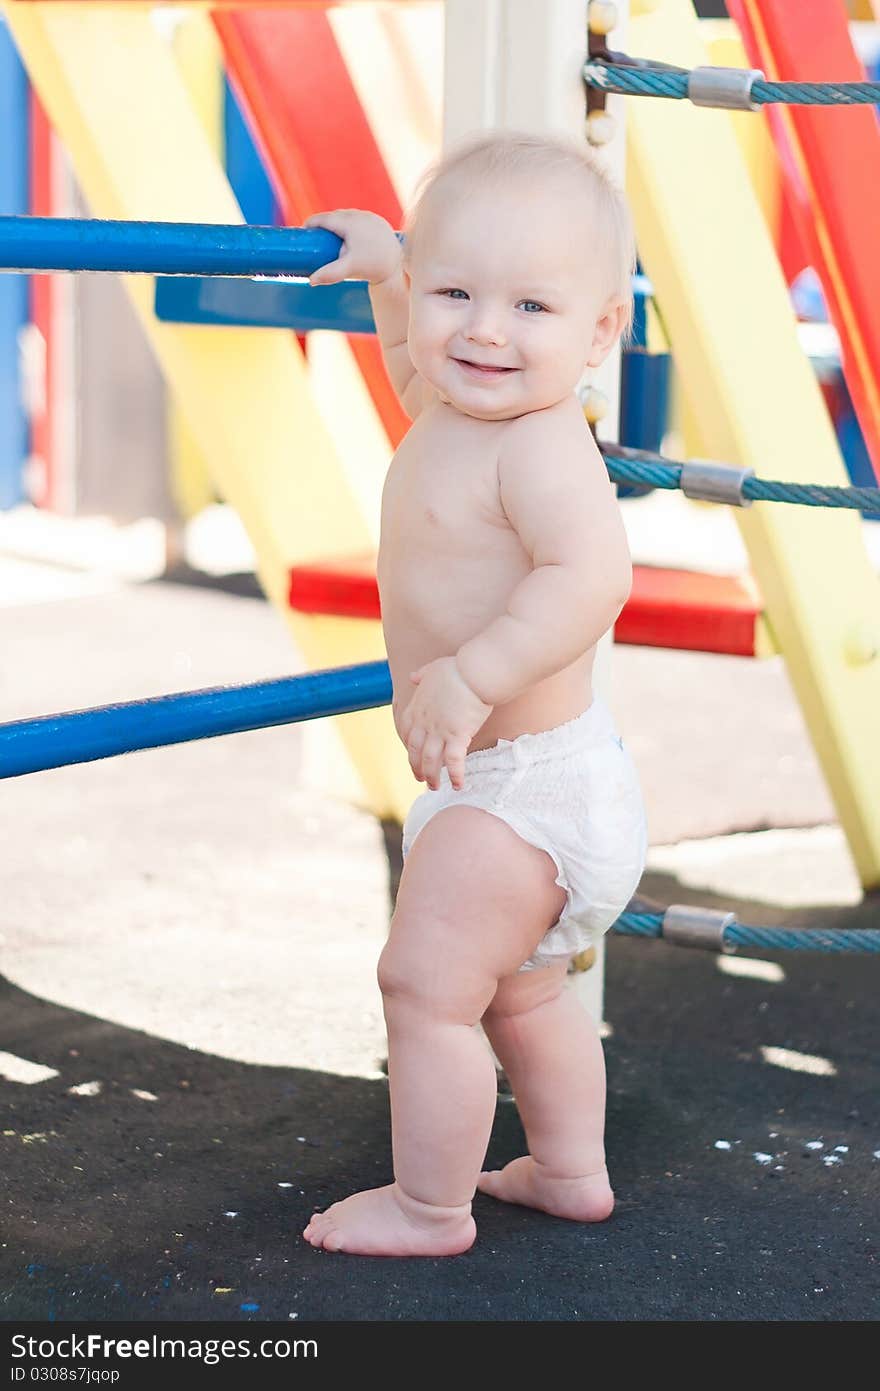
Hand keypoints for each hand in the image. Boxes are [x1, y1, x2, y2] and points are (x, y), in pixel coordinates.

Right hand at [302, 209, 401, 286]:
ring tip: (328, 235)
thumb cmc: (372, 266)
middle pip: (335, 216)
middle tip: (314, 237)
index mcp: (349, 222)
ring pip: (347, 216)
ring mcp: (370, 216)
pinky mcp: (378, 221)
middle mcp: (359, 215)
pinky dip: (349, 224)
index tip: (304, 231)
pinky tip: (346, 231)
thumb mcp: (349, 269)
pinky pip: (359, 219)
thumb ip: (329, 273)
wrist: (398, 265)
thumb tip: (310, 280)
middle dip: (323, 224)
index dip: (312, 223)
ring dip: (337, 222)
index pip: (324, 219)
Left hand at [398, 657, 493, 791]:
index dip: (408, 747)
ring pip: (431, 761)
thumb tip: (413, 677)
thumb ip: (421, 675)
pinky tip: (458, 785)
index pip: (406, 732)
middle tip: (421, 779)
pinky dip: (455, 775)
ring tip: (436, 787)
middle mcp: (424, 723)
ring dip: (432, 777)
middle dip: (417, 768)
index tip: (413, 756)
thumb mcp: (433, 668)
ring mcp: (439, 731)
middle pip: (415, 751)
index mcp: (417, 708)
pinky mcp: (457, 736)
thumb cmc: (457, 668)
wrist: (473, 672)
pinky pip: (453, 762)